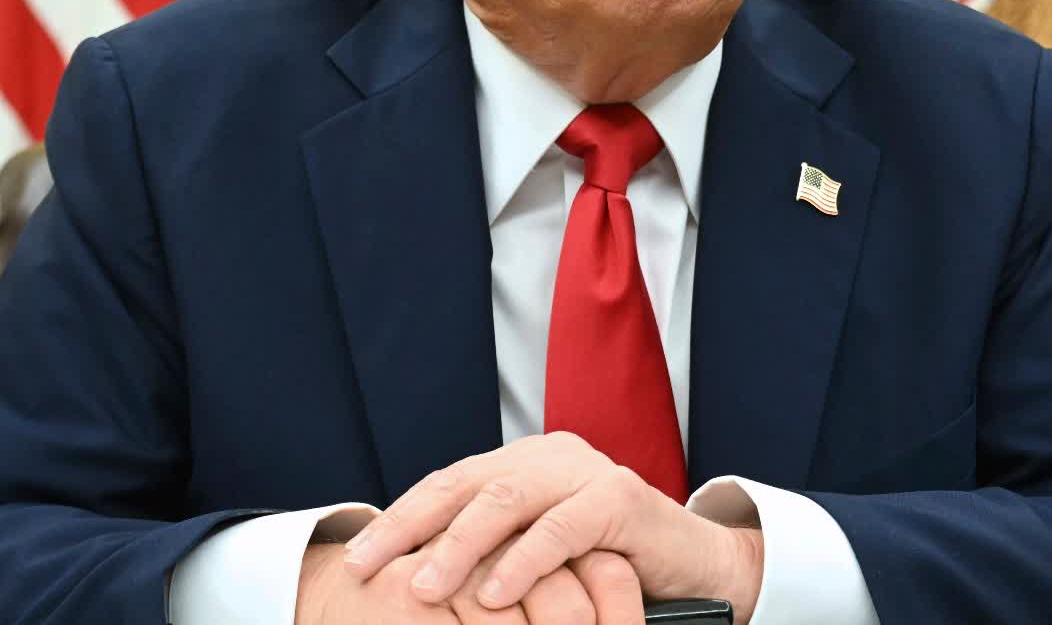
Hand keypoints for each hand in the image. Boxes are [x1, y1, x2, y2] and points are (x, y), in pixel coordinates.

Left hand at [341, 433, 763, 621]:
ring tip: (423, 588)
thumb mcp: (540, 557)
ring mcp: (586, 472)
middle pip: (465, 485)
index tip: (355, 558)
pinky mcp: (620, 498)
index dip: (400, 518)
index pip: (448, 483)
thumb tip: (412, 576)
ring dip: (459, 548)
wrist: (697, 569)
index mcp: (524, 463)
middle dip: (410, 527)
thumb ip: (492, 552)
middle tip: (368, 567)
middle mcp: (550, 457)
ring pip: (506, 501)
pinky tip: (492, 594)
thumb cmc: (609, 568)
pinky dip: (523, 563)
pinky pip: (561, 529)